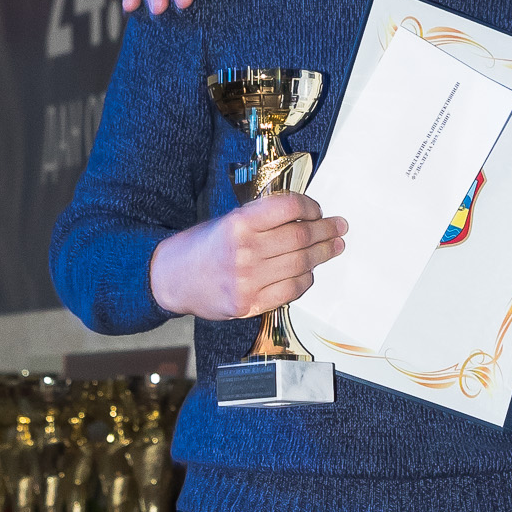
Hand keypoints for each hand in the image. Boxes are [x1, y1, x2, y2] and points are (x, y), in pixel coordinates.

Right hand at [148, 195, 345, 322]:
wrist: (171, 279)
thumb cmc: (202, 246)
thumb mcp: (227, 221)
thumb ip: (261, 220)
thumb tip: (304, 217)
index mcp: (238, 224)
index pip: (287, 208)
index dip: (310, 207)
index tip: (318, 209)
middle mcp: (244, 251)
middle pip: (300, 237)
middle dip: (326, 231)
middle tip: (340, 227)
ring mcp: (247, 281)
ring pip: (300, 265)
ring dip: (322, 255)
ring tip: (334, 247)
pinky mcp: (249, 304)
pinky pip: (291, 291)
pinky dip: (305, 280)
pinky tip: (309, 272)